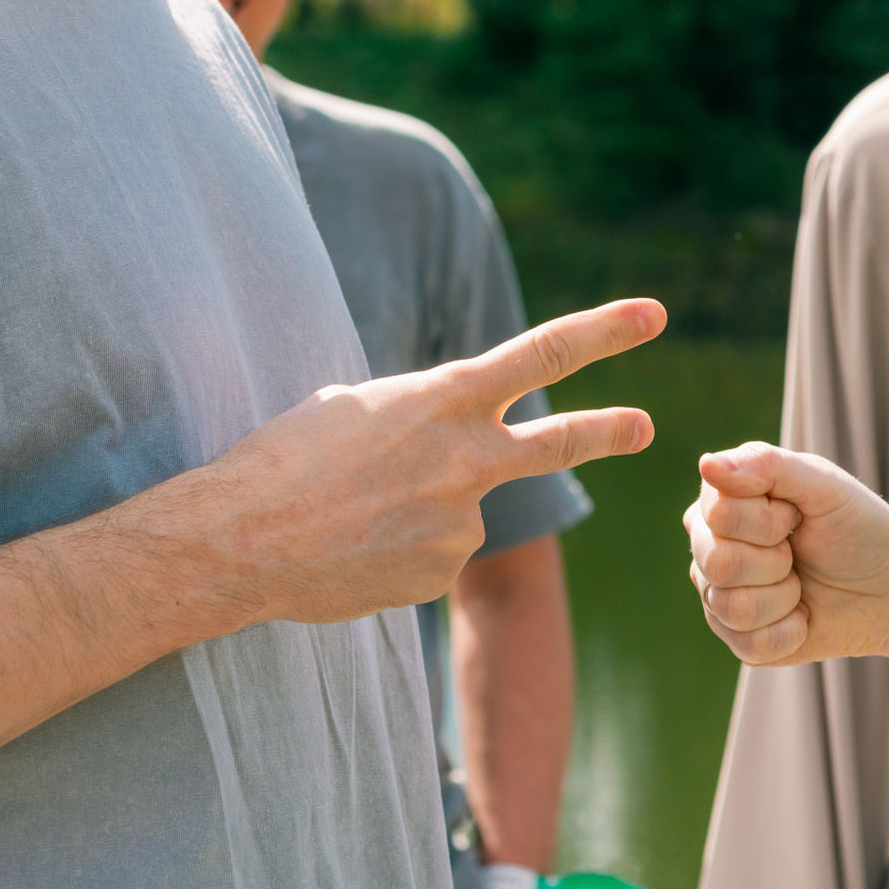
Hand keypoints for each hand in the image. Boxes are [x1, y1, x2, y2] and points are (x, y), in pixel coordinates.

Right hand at [142, 299, 664, 636]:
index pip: (541, 353)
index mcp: (441, 400)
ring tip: (348, 517)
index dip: (605, 331)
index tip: (652, 315)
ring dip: (414, 513)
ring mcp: (458, 522)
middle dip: (608, 432)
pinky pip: (430, 556)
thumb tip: (433, 439)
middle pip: (558, 443)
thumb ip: (413, 414)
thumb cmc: (280, 460)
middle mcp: (464, 459)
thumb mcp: (349, 406)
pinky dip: (398, 552)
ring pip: (456, 511)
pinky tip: (351, 550)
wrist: (236, 541)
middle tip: (645, 426)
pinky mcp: (440, 573)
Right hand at [683, 442, 888, 666]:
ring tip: (801, 586)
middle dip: (775, 561)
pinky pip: (748, 646)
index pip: (720, 515)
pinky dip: (789, 633)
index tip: (797, 515)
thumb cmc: (859, 528)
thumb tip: (706, 464)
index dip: (768, 522)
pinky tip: (802, 617)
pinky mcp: (738, 638)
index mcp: (721, 502)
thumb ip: (766, 465)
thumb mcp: (824, 485)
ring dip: (783, 599)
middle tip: (798, 552)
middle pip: (717, 563)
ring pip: (731, 607)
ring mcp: (719, 595)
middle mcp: (710, 547)